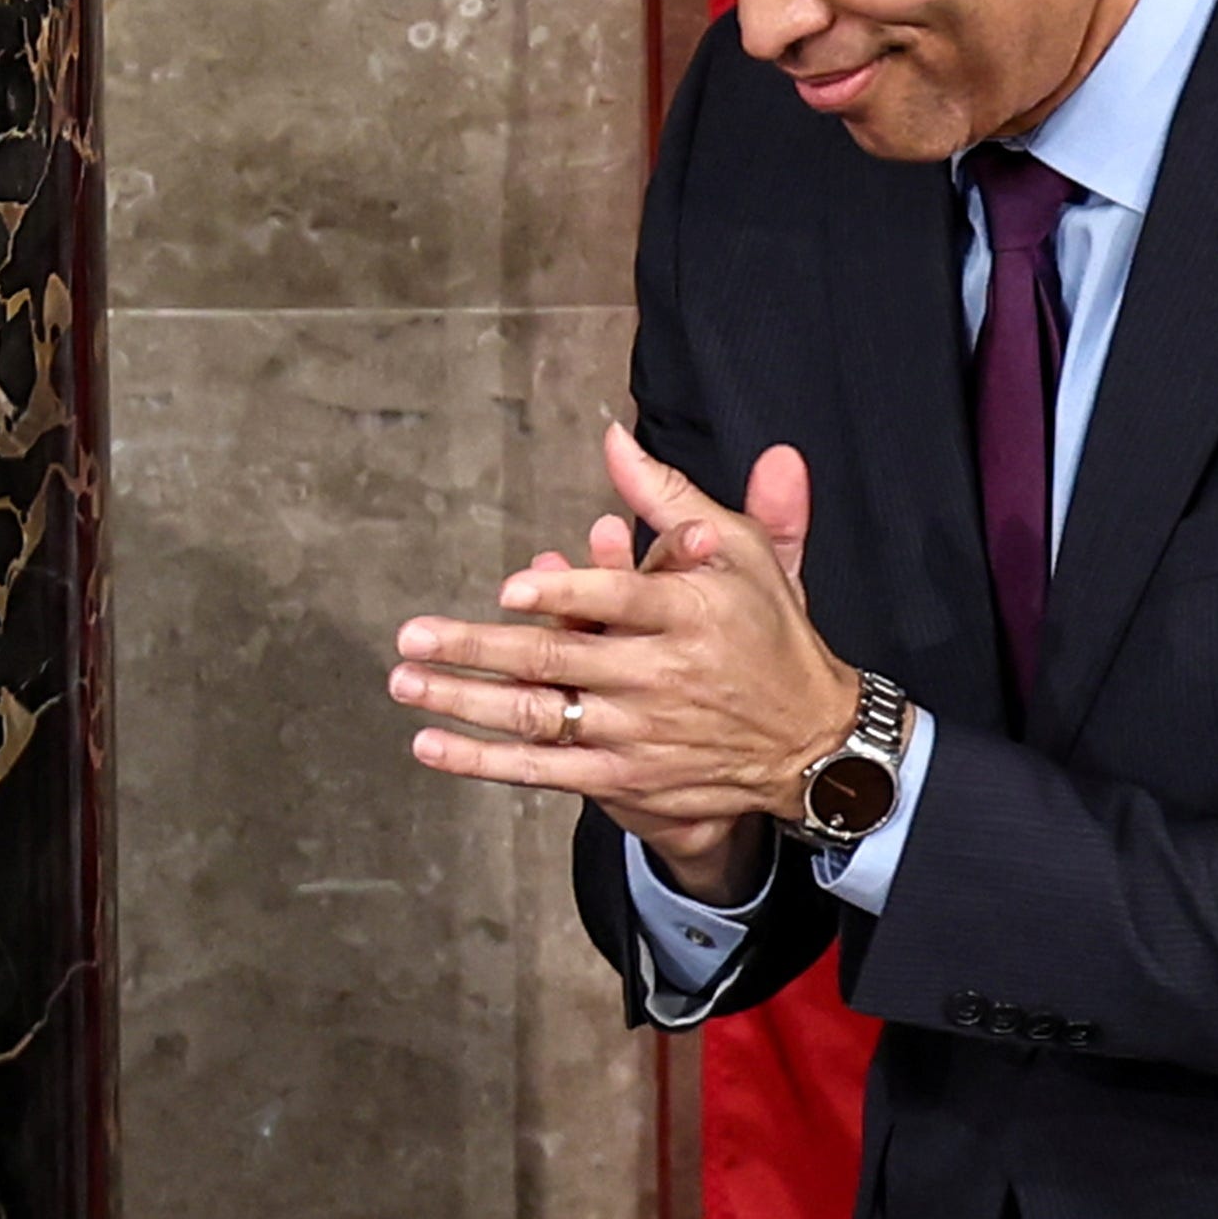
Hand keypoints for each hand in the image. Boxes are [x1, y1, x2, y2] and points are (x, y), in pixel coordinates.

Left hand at [393, 423, 858, 904]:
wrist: (810, 740)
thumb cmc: (767, 633)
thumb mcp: (742, 552)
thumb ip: (669, 496)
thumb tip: (614, 441)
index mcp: (694, 612)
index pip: (624, 600)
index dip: (567, 594)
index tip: (511, 588)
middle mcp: (665, 674)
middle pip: (562, 659)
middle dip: (479, 648)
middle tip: (414, 636)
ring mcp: (642, 732)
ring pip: (542, 715)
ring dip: (466, 701)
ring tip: (407, 683)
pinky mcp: (627, 777)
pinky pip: (545, 771)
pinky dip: (485, 761)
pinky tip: (432, 744)